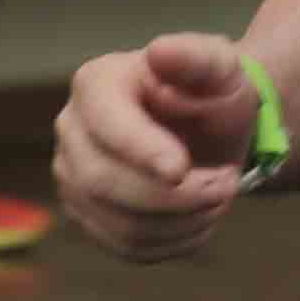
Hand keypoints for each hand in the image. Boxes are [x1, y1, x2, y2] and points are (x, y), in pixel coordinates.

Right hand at [54, 34, 262, 258]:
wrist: (210, 129)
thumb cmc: (212, 93)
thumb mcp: (220, 68)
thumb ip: (197, 58)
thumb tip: (161, 52)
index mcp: (95, 85)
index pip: (105, 126)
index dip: (141, 152)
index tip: (182, 169)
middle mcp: (71, 131)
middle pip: (102, 182)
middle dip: (175, 195)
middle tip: (227, 184)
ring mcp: (74, 178)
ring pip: (119, 224)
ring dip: (184, 220)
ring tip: (220, 196)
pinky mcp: (90, 217)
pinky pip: (128, 248)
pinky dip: (176, 240)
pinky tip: (200, 215)